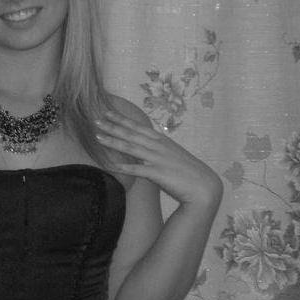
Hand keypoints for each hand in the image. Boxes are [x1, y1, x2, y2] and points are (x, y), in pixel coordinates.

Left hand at [95, 110, 222, 209]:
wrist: (204, 186)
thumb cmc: (187, 172)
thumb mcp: (171, 156)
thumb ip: (156, 151)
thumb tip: (141, 150)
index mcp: (161, 140)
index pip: (137, 127)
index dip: (121, 120)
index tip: (107, 113)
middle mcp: (158, 146)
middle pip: (131, 134)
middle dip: (112, 126)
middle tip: (95, 120)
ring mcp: (158, 159)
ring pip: (131, 148)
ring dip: (113, 142)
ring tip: (97, 137)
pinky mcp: (158, 173)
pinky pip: (138, 170)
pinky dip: (124, 167)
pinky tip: (111, 166)